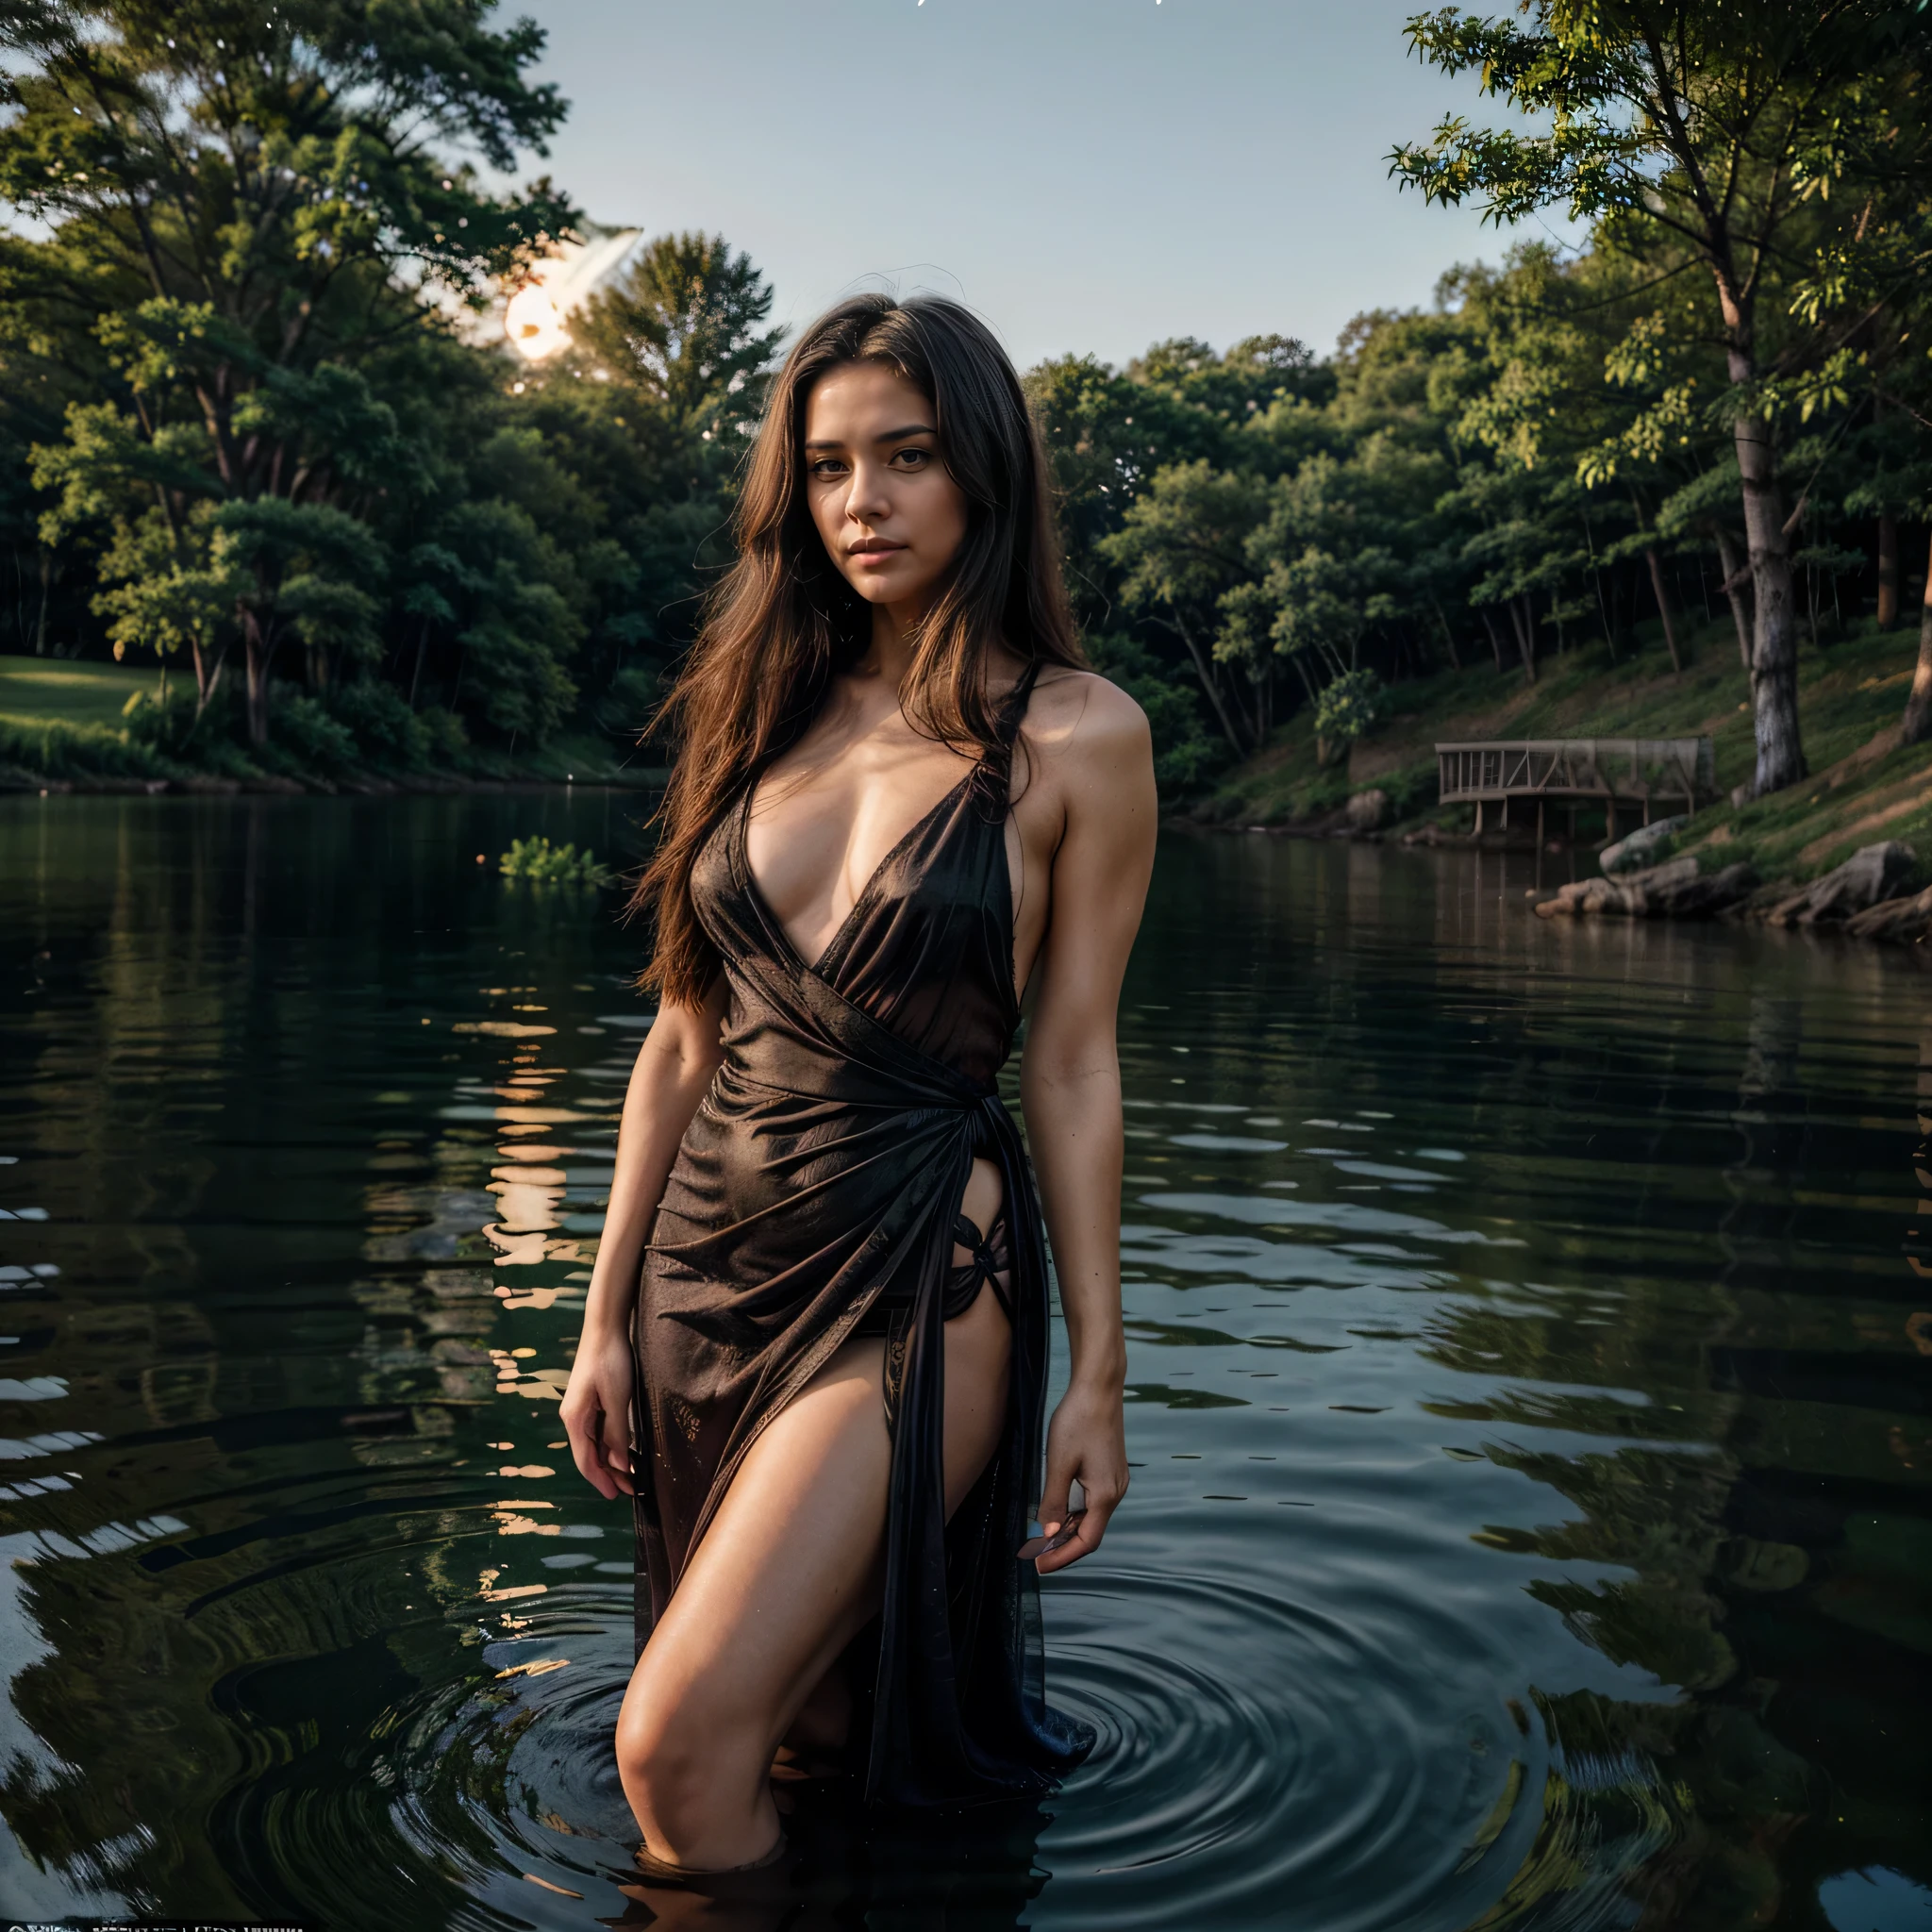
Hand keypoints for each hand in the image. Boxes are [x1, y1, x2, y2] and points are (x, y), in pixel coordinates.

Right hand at [560, 1328, 636, 1500]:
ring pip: (593, 1444)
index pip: (585, 1460)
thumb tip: (617, 1463)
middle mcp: (573, 1417)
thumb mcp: (617, 1398)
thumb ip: (616, 1432)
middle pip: (588, 1455)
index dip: (601, 1480)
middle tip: (630, 1490)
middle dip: (608, 1474)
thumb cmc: (611, 1360)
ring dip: (609, 1461)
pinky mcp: (589, 1402)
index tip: (616, 1496)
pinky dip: (609, 1445)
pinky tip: (622, 1451)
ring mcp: (580, 1410)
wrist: (605, 1328)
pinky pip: (597, 1431)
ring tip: (629, 1476)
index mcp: (575, 1419)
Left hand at [1034, 1376, 1126, 1573]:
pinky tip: (1057, 1509)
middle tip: (1034, 1554)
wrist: (1099, 1388)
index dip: (1062, 1557)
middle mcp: (1115, 1491)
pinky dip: (1075, 1512)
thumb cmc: (1078, 1421)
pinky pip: (1093, 1501)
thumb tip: (1047, 1534)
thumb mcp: (1059, 1463)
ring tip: (1041, 1536)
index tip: (1039, 1566)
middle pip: (1090, 1532)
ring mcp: (1115, 1480)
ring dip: (1068, 1529)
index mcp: (1106, 1495)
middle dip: (1063, 1546)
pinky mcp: (1110, 1469)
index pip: (1087, 1541)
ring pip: (1091, 1516)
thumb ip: (1053, 1501)